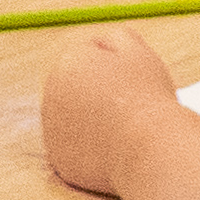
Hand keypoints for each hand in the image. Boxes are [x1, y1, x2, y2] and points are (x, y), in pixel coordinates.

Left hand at [35, 34, 180, 193]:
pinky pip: (79, 151)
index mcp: (67, 63)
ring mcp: (52, 131)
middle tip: (130, 107)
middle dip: (100, 94)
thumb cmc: (147, 98)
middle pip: (78, 88)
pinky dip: (95, 151)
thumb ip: (119, 38)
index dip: (119, 69)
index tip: (134, 83)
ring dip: (95, 122)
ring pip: (76, 120)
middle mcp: (50, 94)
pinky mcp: (60, 161)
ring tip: (124, 128)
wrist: (150, 148)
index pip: (90, 57)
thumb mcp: (139, 53)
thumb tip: (105, 41)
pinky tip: (115, 150)